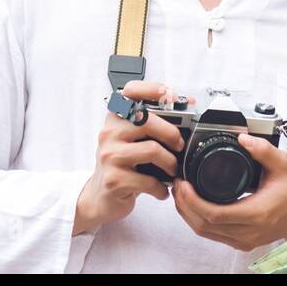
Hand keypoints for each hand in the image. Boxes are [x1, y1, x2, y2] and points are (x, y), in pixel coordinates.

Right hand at [73, 81, 194, 235]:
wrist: (99, 196)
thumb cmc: (121, 165)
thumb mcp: (131, 140)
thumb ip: (151, 125)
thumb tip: (187, 109)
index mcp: (115, 118)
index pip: (130, 92)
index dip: (151, 88)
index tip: (170, 94)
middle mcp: (109, 133)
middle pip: (146, 120)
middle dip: (171, 133)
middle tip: (180, 145)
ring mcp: (109, 156)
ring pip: (152, 149)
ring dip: (170, 162)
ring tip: (172, 170)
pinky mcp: (114, 179)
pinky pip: (148, 180)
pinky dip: (160, 187)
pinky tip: (161, 189)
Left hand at [171, 132, 286, 251]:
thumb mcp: (282, 164)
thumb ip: (263, 149)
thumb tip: (243, 138)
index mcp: (256, 213)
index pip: (214, 214)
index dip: (192, 201)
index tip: (183, 184)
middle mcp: (248, 231)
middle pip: (204, 226)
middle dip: (184, 206)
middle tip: (177, 185)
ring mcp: (244, 239)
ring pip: (206, 233)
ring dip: (188, 214)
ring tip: (181, 193)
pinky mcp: (242, 241)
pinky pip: (213, 235)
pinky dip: (199, 221)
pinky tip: (193, 206)